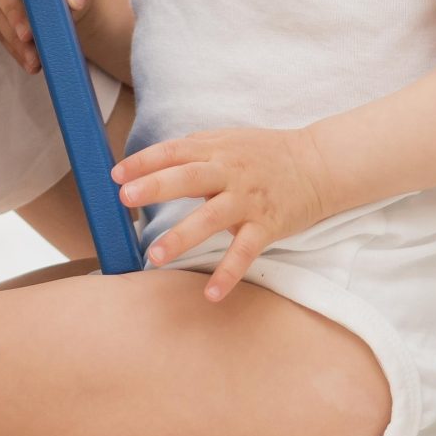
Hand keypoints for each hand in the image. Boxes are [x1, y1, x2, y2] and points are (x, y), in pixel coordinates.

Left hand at [110, 127, 332, 301]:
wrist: (318, 164)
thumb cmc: (267, 153)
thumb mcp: (229, 141)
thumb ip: (194, 150)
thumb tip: (153, 162)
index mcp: (216, 150)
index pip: (174, 152)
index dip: (144, 161)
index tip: (116, 175)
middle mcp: (230, 173)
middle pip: (188, 177)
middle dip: (156, 187)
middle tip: (126, 199)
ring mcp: (248, 200)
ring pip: (211, 218)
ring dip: (182, 237)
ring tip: (154, 257)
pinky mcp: (267, 225)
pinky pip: (245, 252)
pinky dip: (228, 273)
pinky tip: (211, 294)